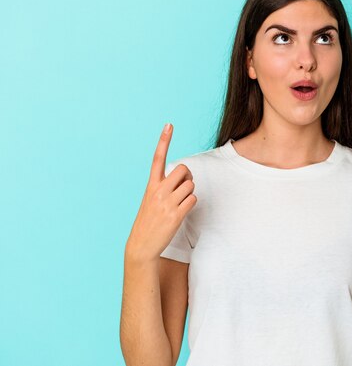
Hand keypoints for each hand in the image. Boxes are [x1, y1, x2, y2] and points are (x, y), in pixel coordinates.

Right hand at [125, 123, 196, 263]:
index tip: (169, 125)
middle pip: (184, 170)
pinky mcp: (175, 214)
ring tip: (179, 203)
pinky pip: (193, 199)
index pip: (157, 158)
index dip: (164, 140)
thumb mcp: (151, 200)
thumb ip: (164, 186)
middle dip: (188, 177)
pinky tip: (182, 212)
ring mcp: (167, 203)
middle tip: (182, 189)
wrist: (141, 245)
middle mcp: (158, 191)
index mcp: (151, 185)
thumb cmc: (149, 221)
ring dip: (190, 193)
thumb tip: (184, 178)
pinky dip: (191, 204)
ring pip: (191, 185)